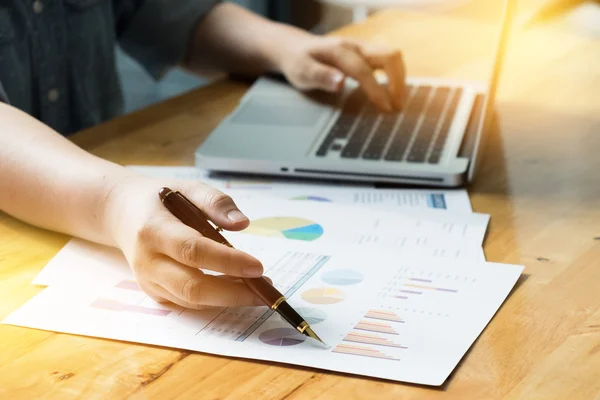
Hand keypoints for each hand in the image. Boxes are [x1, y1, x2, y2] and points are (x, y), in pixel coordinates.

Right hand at [104, 176, 265, 308]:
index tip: (257, 267)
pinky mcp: (154, 293)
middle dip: (233, 292)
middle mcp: (147, 261)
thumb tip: (242, 224)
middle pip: (192, 286)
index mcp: (153, 230)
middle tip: (265, 288)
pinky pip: (188, 303)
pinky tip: (236, 289)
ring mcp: (148, 281)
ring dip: (228, 299)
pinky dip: (215, 300)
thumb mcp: (188, 186)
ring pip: (191, 301)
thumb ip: (215, 202)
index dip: (227, 261)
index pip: (193, 250)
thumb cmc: (160, 199)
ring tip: (257, 290)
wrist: (122, 213)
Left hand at [278, 35, 405, 111]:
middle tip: (397, 106)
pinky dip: (395, 76)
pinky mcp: (366, 53)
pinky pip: (388, 60)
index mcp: (339, 50)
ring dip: (399, 79)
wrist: (296, 48)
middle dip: (397, 82)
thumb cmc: (299, 62)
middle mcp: (355, 45)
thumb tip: (340, 82)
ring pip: (393, 56)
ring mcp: (363, 47)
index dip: (377, 90)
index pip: (364, 70)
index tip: (385, 108)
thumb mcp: (302, 72)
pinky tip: (392, 93)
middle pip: (389, 55)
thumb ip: (321, 76)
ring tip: (397, 102)